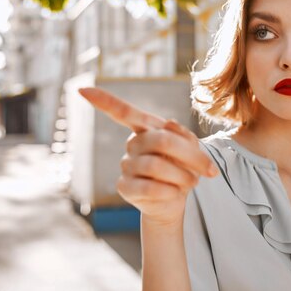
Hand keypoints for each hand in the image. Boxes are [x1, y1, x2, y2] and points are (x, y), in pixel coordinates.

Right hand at [79, 87, 218, 225]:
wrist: (177, 200)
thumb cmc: (183, 167)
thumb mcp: (192, 148)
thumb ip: (183, 135)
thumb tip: (169, 125)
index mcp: (145, 128)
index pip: (123, 112)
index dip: (103, 101)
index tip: (82, 90)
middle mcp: (132, 144)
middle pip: (161, 140)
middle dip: (191, 156)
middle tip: (208, 170)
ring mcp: (126, 165)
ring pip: (156, 165)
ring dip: (183, 176)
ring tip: (192, 182)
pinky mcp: (125, 187)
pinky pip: (149, 187)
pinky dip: (170, 191)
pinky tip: (175, 193)